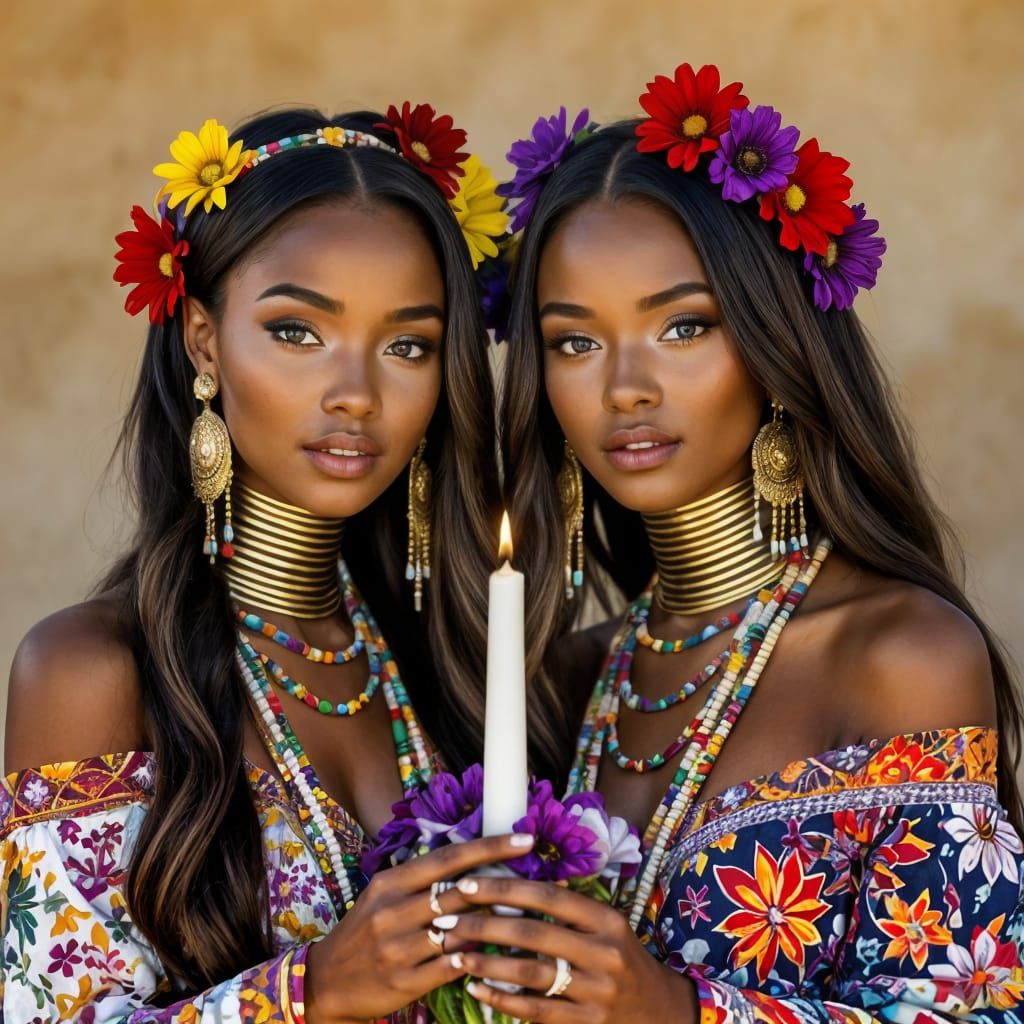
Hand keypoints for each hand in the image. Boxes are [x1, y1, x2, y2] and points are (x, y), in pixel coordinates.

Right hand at [303, 832, 534, 1022]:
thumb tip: (473, 865)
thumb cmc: (365, 931)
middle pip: (460, 891)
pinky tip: (499, 956)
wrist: (324, 980)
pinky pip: (452, 967)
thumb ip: (423, 881)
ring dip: (496, 924)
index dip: (490, 847)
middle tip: (540, 878)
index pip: (449, 857)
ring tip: (528, 917)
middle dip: (504, 884)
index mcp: (391, 882)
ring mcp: (398, 948)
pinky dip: (478, 960)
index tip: (524, 838)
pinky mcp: (404, 982)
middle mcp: (393, 911)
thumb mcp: (384, 896)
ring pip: (462, 930)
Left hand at [439, 874, 697, 1023]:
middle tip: (447, 919)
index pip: (547, 896)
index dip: (505, 888)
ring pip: (530, 974)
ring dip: (486, 963)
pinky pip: (535, 1011)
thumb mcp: (606, 926)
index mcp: (605, 919)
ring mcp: (596, 992)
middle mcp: (603, 953)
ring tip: (455, 954)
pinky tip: (477, 989)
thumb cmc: (622, 959)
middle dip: (484, 924)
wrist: (660, 1012)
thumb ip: (567, 907)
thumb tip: (514, 880)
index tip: (468, 883)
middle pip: (533, 933)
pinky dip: (502, 1000)